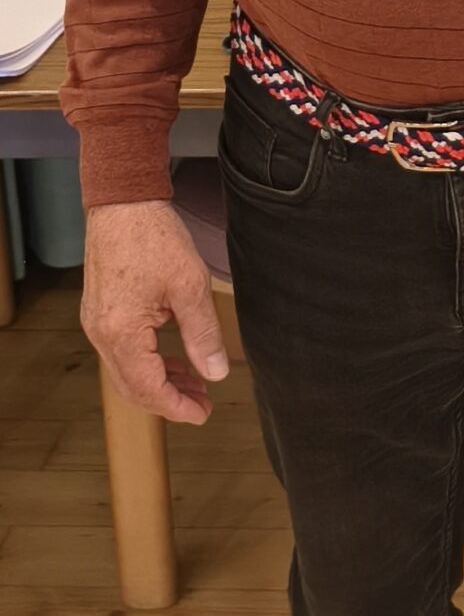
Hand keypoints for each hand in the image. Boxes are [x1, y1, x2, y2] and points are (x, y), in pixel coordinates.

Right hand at [82, 200, 229, 424]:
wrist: (123, 201)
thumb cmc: (152, 236)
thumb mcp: (190, 286)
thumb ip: (203, 334)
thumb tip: (215, 373)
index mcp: (121, 332)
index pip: (148, 389)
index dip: (177, 407)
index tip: (203, 414)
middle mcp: (101, 333)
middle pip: (133, 387)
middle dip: (169, 400)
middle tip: (203, 404)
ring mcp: (96, 323)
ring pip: (127, 372)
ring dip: (159, 382)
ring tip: (195, 384)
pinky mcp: (100, 312)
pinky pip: (122, 352)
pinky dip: (148, 363)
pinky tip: (174, 359)